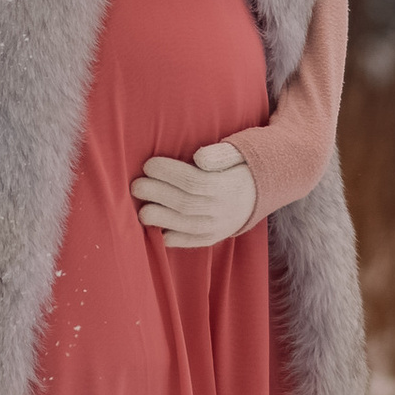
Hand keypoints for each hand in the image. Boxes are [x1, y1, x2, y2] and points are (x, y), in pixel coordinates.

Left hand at [131, 142, 256, 249]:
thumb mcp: (238, 153)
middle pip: (183, 203)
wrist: (258, 196)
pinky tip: (154, 226)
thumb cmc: (239, 168)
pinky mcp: (210, 239)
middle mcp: (221, 210)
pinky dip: (167, 237)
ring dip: (157, 217)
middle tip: (136, 185)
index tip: (148, 164)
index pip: (192, 181)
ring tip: (141, 207)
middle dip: (155, 193)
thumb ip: (220, 153)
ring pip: (182, 225)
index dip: (167, 173)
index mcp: (226, 186)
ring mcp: (216, 228)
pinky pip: (186, 241)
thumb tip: (199, 158)